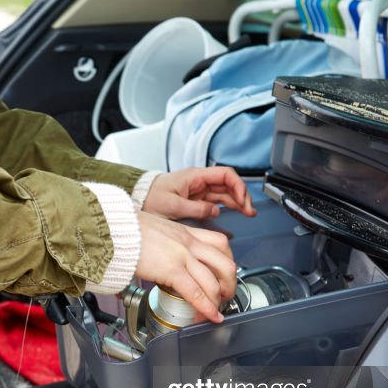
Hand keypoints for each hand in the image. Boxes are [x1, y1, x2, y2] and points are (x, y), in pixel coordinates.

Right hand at [135, 211, 236, 322]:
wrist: (112, 228)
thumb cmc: (125, 230)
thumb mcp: (153, 230)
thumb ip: (163, 244)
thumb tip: (158, 258)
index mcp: (185, 232)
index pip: (220, 244)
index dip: (227, 262)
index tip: (224, 275)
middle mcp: (188, 242)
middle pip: (225, 263)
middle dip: (230, 284)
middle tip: (225, 295)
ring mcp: (182, 255)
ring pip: (215, 279)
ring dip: (220, 298)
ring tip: (217, 309)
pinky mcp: (171, 269)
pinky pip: (196, 292)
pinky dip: (206, 307)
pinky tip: (210, 316)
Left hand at [142, 167, 256, 219]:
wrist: (138, 199)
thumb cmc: (150, 197)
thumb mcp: (172, 205)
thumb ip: (195, 208)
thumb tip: (215, 211)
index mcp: (195, 176)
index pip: (225, 174)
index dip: (238, 185)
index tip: (242, 199)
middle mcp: (200, 181)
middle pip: (228, 184)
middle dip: (242, 196)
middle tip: (249, 211)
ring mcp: (199, 190)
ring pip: (225, 193)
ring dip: (238, 202)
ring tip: (248, 213)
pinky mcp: (196, 200)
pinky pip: (217, 201)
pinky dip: (228, 206)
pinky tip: (236, 212)